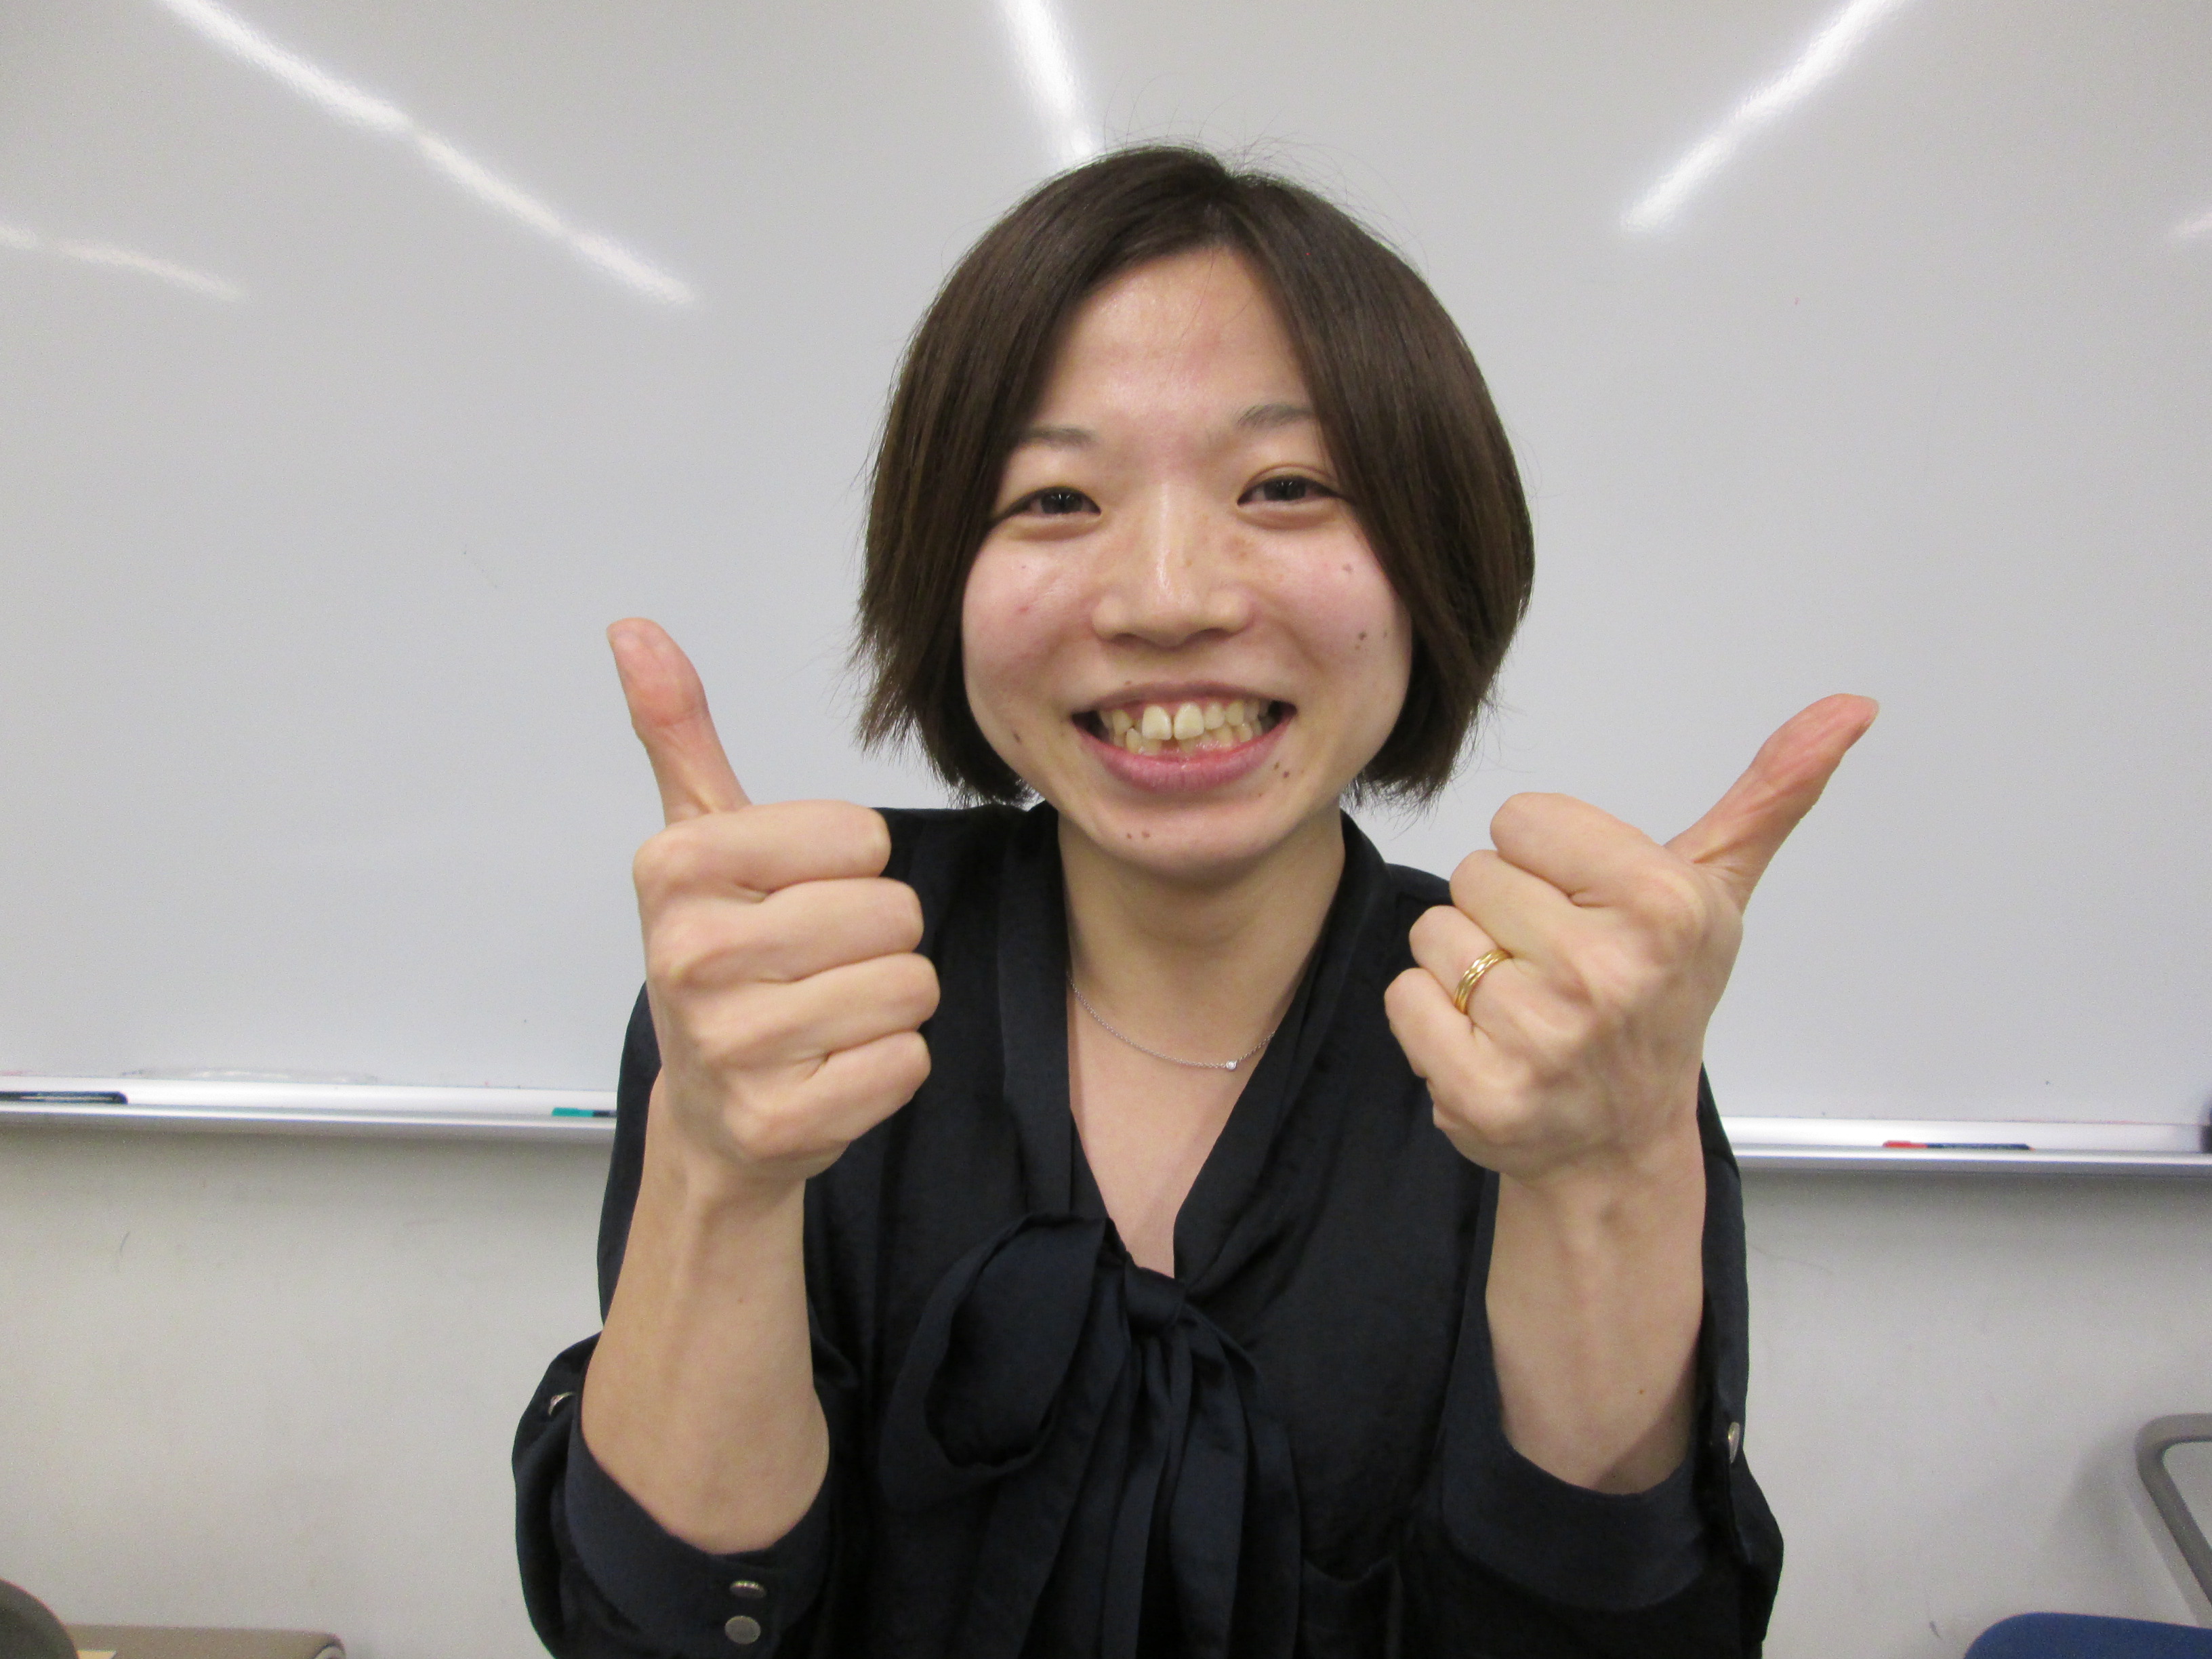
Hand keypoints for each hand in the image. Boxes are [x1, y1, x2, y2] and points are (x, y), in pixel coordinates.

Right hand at [612, 618, 938, 1191]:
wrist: (712, 1114)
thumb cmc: (723, 961)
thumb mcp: (699, 841)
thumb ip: (680, 733)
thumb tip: (635, 628)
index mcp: (678, 870)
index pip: (864, 837)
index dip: (851, 867)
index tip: (794, 896)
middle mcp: (691, 955)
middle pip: (894, 913)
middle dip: (875, 939)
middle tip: (814, 967)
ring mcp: (731, 1047)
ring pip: (910, 986)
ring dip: (886, 1004)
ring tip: (824, 1017)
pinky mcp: (780, 1120)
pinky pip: (908, 1062)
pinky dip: (888, 1068)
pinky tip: (831, 1071)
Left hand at [1385, 695, 1877, 1189]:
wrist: (1618, 1141)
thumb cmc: (1660, 1000)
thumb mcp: (1716, 891)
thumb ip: (1771, 792)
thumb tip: (1852, 705)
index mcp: (1666, 905)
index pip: (1520, 818)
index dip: (1544, 859)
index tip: (1587, 908)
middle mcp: (1609, 972)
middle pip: (1473, 874)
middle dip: (1504, 913)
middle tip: (1555, 965)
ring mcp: (1546, 1040)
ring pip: (1435, 935)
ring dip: (1464, 966)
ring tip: (1522, 1005)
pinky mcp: (1485, 1092)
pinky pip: (1403, 998)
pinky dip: (1429, 1019)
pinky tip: (1487, 1043)